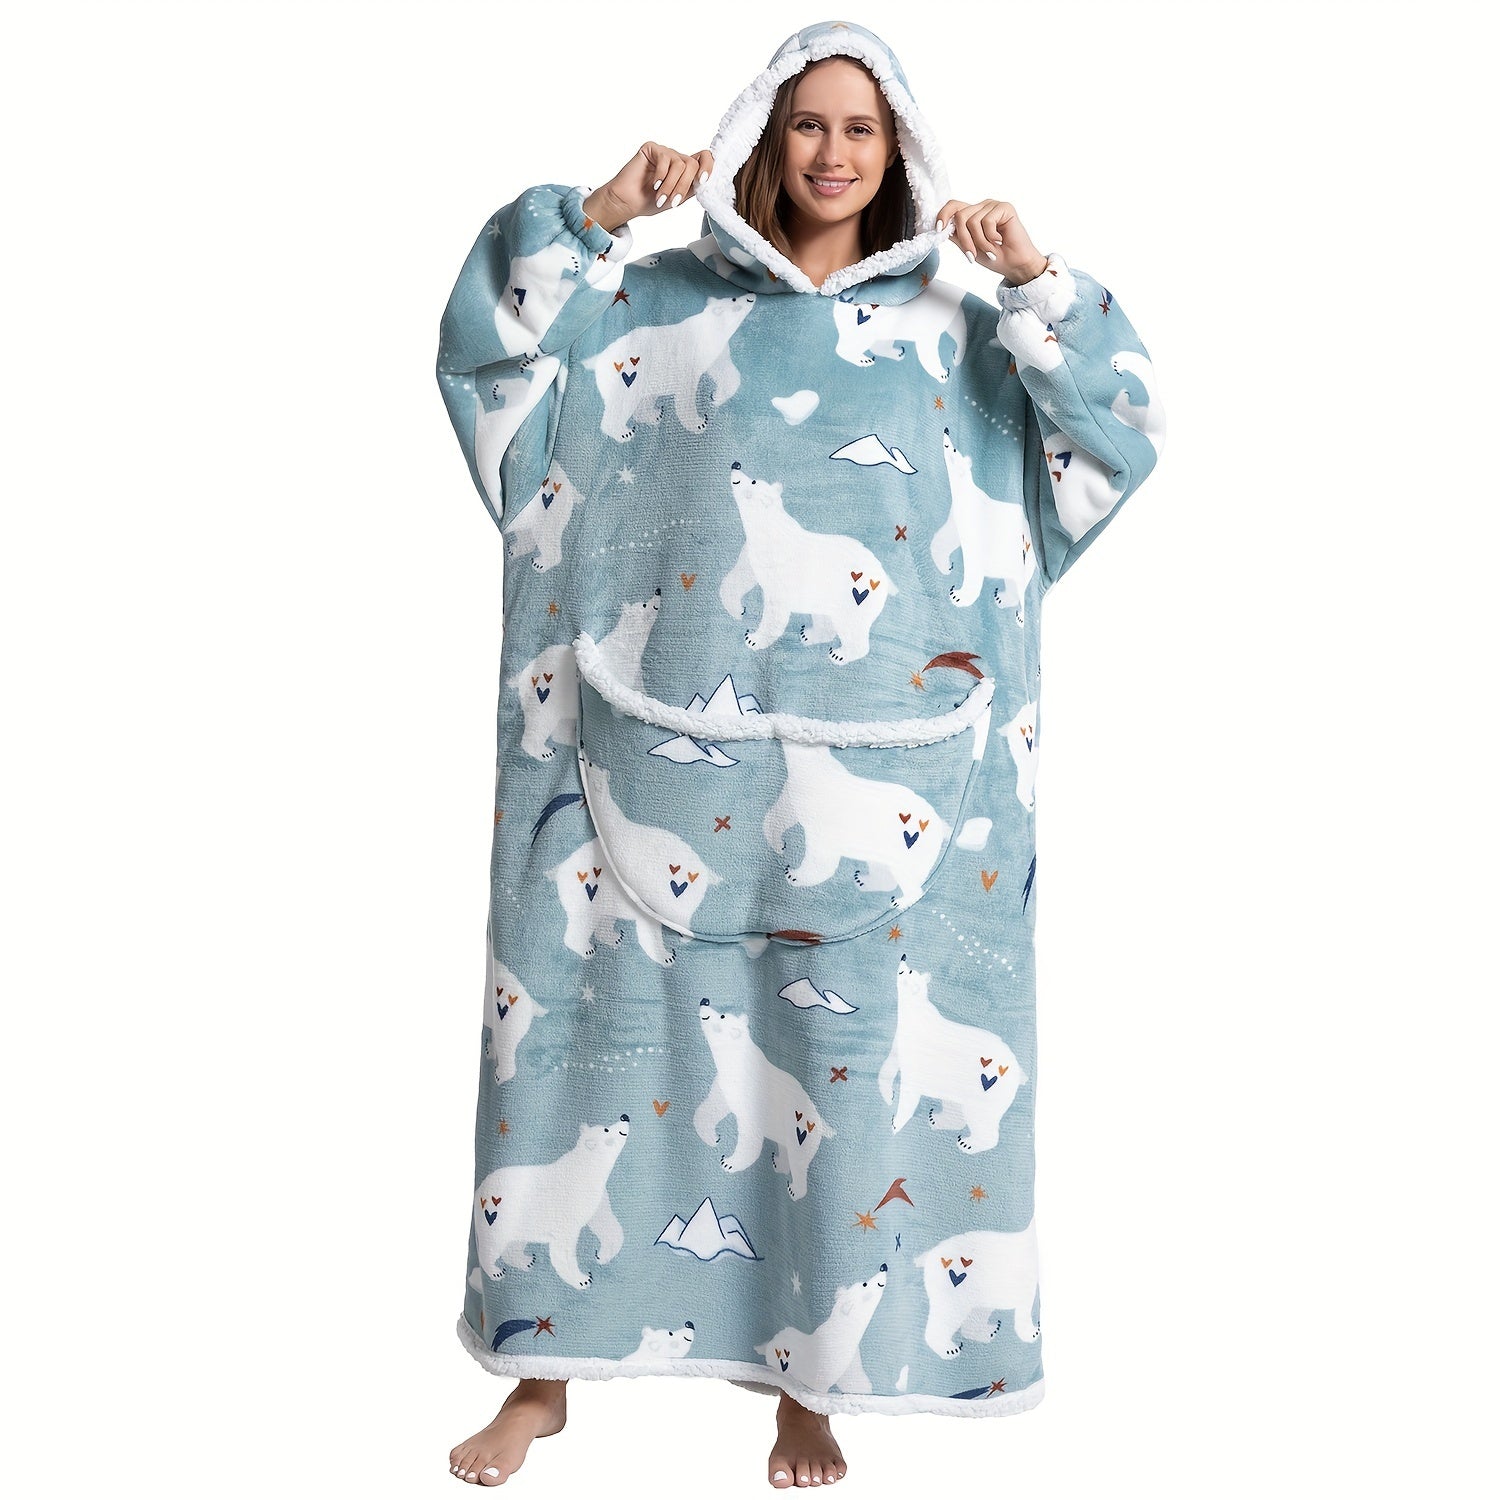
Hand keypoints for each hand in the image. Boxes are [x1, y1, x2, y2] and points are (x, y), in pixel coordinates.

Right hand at [583, 143, 715, 232]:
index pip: (704, 158)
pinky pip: (665, 159)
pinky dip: (661, 176)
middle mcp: (676, 158)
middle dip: (684, 186)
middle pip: (692, 164)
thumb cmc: (650, 202)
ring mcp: (664, 152)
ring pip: (680, 164)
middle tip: (673, 202)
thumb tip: (710, 180)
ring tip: (660, 198)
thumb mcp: (678, 198)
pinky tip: (653, 185)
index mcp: (685, 170)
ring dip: (671, 185)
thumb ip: (693, 187)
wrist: (627, 203)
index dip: (708, 166)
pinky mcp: (652, 148)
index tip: (703, 181)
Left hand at [935, 198, 1047, 283]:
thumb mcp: (968, 247)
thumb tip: (940, 228)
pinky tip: (999, 241)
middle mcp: (981, 207)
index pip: (953, 206)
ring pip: (972, 221)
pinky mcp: (1004, 207)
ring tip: (990, 251)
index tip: (938, 230)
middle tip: (972, 256)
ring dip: (980, 242)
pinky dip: (990, 237)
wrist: (1014, 265)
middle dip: (964, 239)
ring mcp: (992, 206)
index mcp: (972, 214)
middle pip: (960, 216)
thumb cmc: (994, 257)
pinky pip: (987, 221)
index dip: (943, 215)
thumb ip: (956, 235)